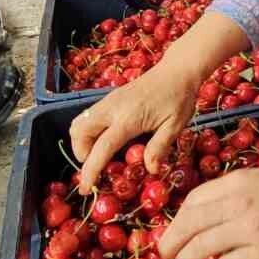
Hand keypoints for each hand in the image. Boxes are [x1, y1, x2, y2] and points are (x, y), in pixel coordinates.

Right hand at [69, 62, 197, 191]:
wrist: (177, 69)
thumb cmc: (179, 98)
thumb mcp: (175, 125)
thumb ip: (159, 147)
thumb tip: (150, 170)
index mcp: (128, 118)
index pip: (102, 147)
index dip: (90, 169)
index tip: (84, 188)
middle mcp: (112, 108)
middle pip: (79, 132)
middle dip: (81, 154)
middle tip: (97, 166)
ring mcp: (109, 101)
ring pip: (80, 123)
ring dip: (83, 142)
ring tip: (100, 155)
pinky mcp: (110, 98)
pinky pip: (88, 116)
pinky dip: (88, 132)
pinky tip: (106, 139)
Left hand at [158, 166, 258, 258]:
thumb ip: (232, 192)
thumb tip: (204, 213)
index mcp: (235, 183)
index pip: (193, 202)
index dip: (177, 220)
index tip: (175, 232)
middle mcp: (237, 204)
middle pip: (187, 225)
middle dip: (169, 244)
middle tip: (165, 256)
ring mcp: (249, 230)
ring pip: (199, 248)